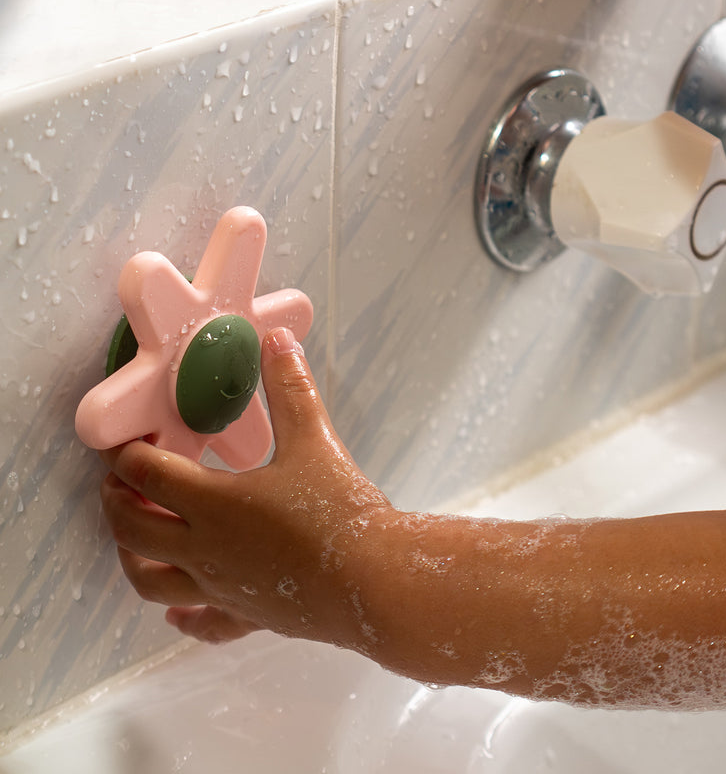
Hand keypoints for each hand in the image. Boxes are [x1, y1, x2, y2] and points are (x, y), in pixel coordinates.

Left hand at [100, 327, 393, 645]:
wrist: (373, 580)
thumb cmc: (340, 510)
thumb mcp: (315, 439)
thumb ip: (291, 388)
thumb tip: (277, 339)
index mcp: (214, 502)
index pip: (147, 474)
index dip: (124, 454)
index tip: (122, 439)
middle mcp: (204, 549)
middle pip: (132, 528)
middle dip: (115, 501)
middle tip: (119, 481)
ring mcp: (220, 588)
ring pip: (150, 580)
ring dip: (131, 556)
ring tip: (134, 538)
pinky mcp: (246, 615)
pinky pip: (201, 622)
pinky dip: (183, 616)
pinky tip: (179, 614)